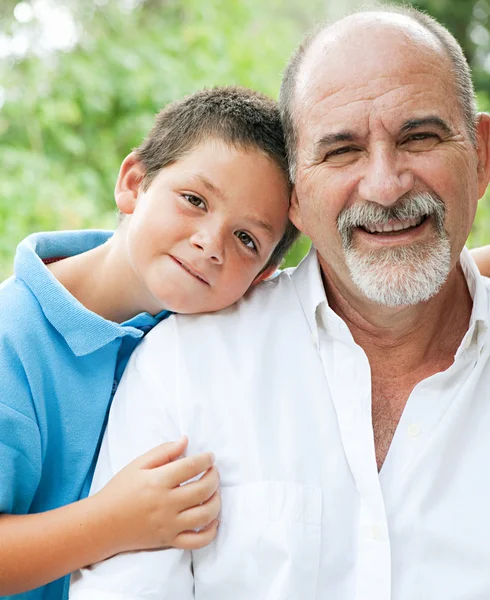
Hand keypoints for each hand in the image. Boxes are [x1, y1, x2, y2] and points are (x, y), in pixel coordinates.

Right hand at [94, 437, 219, 552]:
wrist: (102, 524)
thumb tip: (185, 441)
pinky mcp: (169, 541)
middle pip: (203, 490)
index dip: (206, 460)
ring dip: (216, 501)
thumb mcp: (138, 465)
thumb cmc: (119, 490)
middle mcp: (166, 504)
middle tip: (213, 471)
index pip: (191, 467)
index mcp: (158, 481)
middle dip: (214, 477)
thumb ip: (163, 451)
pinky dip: (211, 532)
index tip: (210, 457)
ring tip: (214, 492)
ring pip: (205, 515)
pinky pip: (197, 542)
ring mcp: (169, 525)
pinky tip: (213, 520)